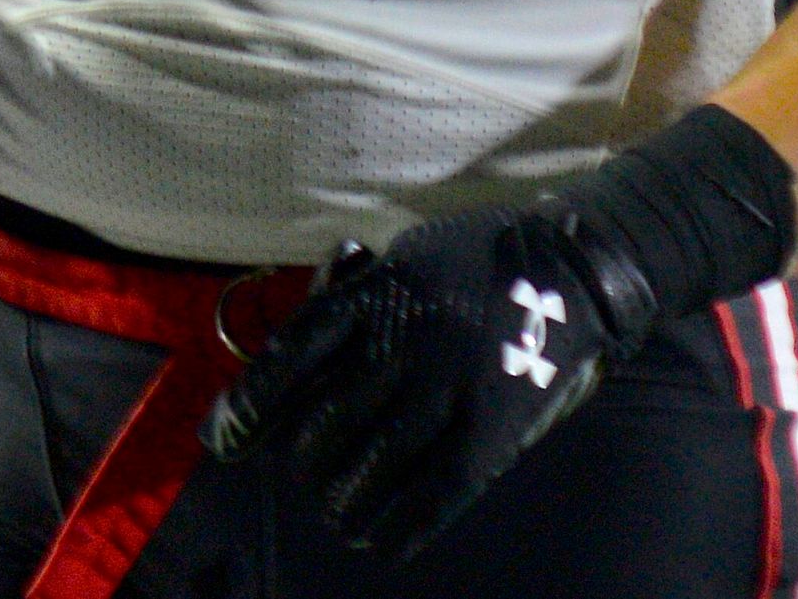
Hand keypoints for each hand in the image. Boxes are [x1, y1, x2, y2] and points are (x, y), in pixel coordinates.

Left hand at [202, 201, 640, 561]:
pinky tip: (382, 542)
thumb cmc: (474, 259)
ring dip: (342, 503)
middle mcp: (404, 344)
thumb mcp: (403, 256)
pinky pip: (433, 497)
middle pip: (324, 425)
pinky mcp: (491, 431)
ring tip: (338, 514)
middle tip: (306, 476)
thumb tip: (291, 358)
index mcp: (377, 294)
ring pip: (370, 470)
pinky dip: (398, 529)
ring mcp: (449, 390)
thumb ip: (350, 300)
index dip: (250, 405)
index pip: (291, 355)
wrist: (574, 266)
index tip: (223, 441)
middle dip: (303, 463)